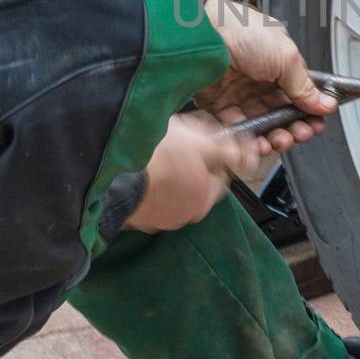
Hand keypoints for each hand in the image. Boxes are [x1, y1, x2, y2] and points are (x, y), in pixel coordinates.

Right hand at [124, 112, 259, 232]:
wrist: (109, 169)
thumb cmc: (156, 155)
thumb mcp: (203, 144)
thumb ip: (230, 152)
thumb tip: (250, 157)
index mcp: (202, 201)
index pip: (219, 176)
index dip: (214, 153)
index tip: (203, 139)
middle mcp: (180, 216)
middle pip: (193, 184)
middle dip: (189, 162)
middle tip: (176, 141)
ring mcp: (152, 219)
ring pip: (168, 190)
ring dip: (165, 172)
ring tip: (154, 151)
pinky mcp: (129, 215)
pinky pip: (143, 194)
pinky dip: (144, 181)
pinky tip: (137, 165)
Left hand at [194, 0, 335, 154]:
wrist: (202, 34)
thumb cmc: (240, 30)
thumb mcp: (285, 56)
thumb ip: (305, 85)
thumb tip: (325, 103)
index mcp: (278, 61)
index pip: (299, 92)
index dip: (309, 110)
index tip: (316, 123)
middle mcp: (259, 76)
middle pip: (282, 110)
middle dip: (295, 126)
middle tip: (301, 133)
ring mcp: (239, 90)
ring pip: (262, 121)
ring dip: (275, 135)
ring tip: (280, 140)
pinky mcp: (219, 103)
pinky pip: (238, 126)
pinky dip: (250, 137)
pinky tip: (259, 141)